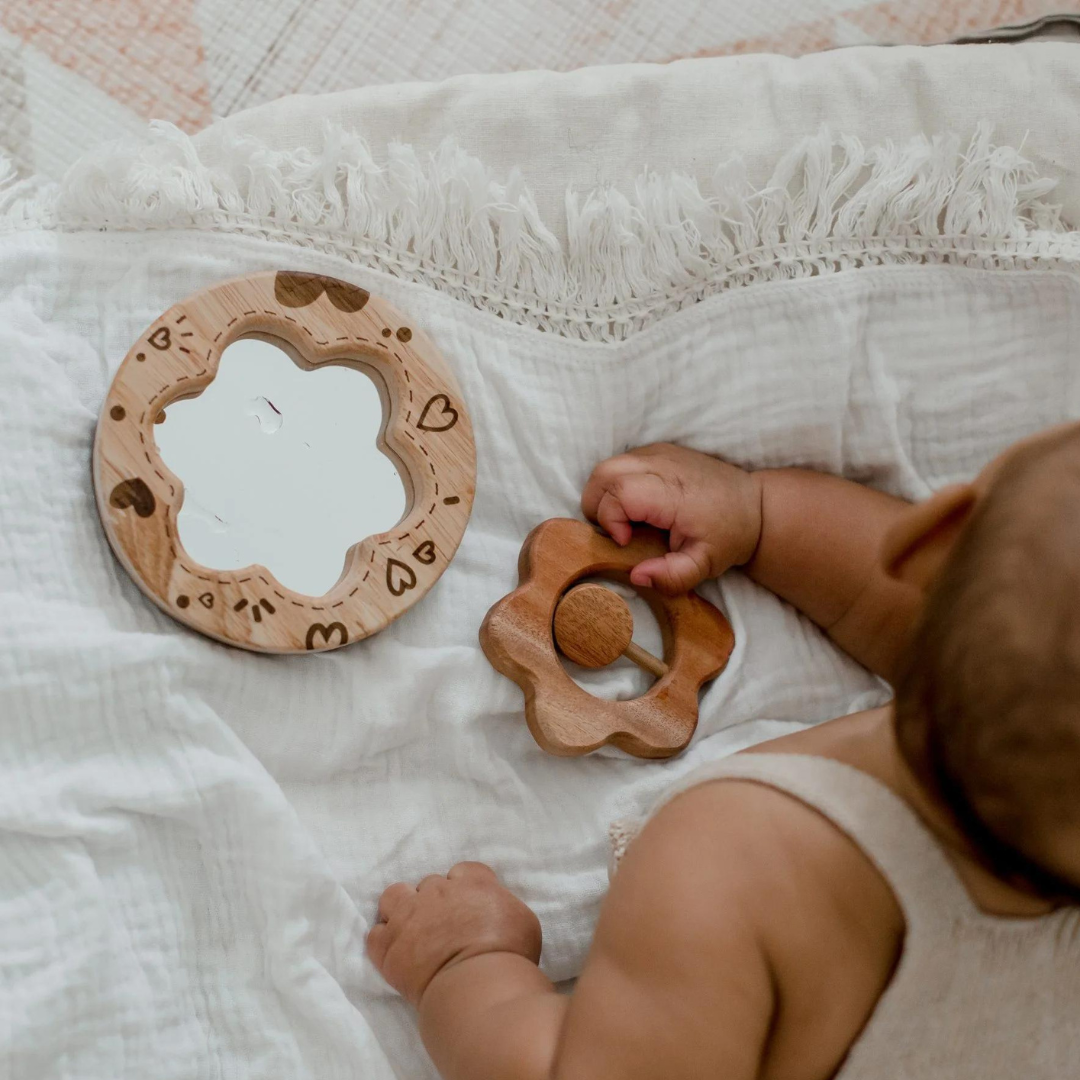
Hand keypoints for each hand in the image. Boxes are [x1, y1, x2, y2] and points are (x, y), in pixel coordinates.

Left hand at [367, 862, 541, 1006]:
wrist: (478, 984)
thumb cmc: (509, 954)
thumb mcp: (523, 920)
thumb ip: (503, 906)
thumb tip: (495, 911)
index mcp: (472, 882)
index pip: (462, 871)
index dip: (463, 887)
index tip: (467, 906)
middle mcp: (437, 891)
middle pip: (429, 884)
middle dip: (434, 901)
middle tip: (443, 927)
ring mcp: (409, 916)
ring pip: (393, 896)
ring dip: (400, 909)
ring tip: (409, 930)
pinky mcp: (389, 945)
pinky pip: (375, 935)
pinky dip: (384, 942)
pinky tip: (395, 954)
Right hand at [582, 443, 761, 592]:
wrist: (753, 504)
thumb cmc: (728, 534)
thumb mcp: (705, 565)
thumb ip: (672, 576)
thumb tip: (637, 576)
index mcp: (674, 492)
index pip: (618, 493)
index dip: (611, 520)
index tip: (627, 542)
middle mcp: (662, 464)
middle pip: (603, 475)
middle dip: (598, 507)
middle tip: (618, 532)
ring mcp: (658, 452)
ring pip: (606, 467)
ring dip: (604, 496)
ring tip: (625, 520)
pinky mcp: (657, 450)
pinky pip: (619, 463)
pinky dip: (615, 485)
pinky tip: (636, 506)